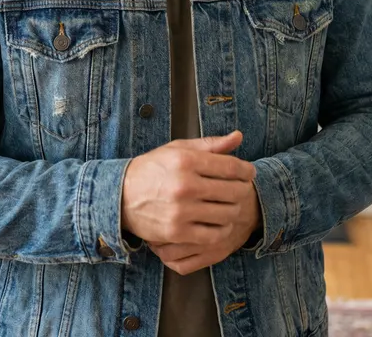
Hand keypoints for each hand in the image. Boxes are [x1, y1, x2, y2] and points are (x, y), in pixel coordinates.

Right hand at [121, 130, 258, 271]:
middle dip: (243, 190)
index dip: (246, 170)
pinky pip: (213, 235)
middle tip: (243, 190)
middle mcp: (185, 185)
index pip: (230, 166)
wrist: (122, 195)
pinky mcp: (177, 232)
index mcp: (186, 160)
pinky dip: (222, 230)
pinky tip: (220, 222)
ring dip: (234, 210)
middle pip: (232, 191)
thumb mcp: (178, 149)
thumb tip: (238, 137)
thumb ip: (210, 144)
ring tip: (232, 206)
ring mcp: (181, 211)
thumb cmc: (154, 169)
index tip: (249, 172)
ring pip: (226, 214)